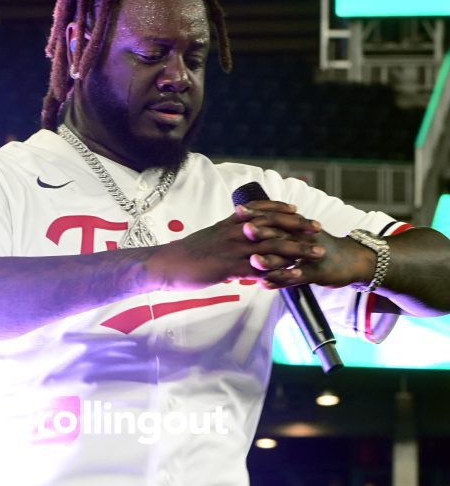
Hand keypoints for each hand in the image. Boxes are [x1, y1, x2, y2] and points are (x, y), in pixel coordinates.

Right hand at [149, 200, 325, 289]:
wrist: (167, 264)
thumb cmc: (186, 253)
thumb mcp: (208, 237)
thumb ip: (226, 234)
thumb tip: (237, 234)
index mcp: (229, 223)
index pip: (259, 210)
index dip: (280, 209)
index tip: (297, 210)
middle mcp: (234, 232)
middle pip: (272, 225)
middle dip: (297, 226)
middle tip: (317, 228)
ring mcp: (233, 249)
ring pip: (272, 246)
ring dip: (297, 249)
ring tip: (315, 253)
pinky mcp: (230, 268)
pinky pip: (261, 270)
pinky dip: (280, 272)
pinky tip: (295, 276)